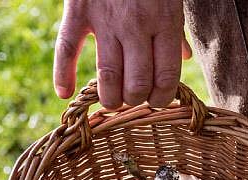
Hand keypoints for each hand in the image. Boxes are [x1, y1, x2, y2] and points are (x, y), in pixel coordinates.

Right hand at [54, 0, 191, 108]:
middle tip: (134, 100)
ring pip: (107, 76)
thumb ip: (176, 32)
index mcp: (164, 23)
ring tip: (112, 102)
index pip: (166, 78)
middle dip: (136, 101)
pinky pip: (67, 49)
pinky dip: (62, 74)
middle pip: (137, 83)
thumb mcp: (172, 1)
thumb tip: (185, 58)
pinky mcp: (78, 11)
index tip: (158, 102)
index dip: (162, 99)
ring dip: (111, 98)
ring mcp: (105, 20)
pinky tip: (64, 94)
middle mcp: (136, 26)